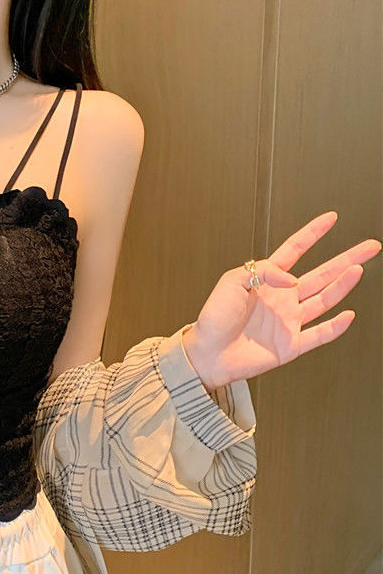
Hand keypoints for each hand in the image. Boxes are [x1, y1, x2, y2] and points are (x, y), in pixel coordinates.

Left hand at [182, 211, 381, 389]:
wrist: (206, 354)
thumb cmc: (212, 319)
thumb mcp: (231, 282)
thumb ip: (262, 271)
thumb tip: (291, 278)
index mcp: (265, 281)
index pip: (294, 251)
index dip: (312, 234)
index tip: (330, 219)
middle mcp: (281, 299)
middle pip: (320, 274)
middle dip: (346, 258)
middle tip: (369, 246)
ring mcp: (287, 322)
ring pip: (323, 300)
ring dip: (342, 285)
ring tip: (358, 269)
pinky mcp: (289, 345)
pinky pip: (319, 335)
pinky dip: (335, 327)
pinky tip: (348, 315)